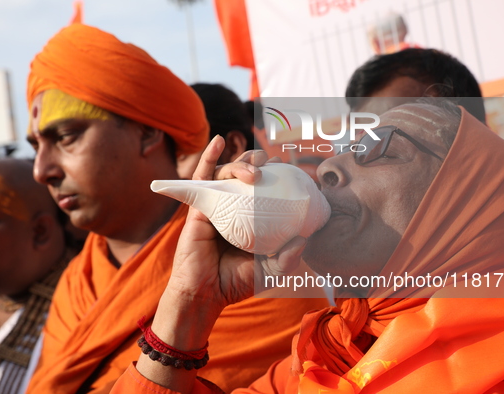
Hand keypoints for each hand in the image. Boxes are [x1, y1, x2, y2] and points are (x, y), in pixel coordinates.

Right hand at [168, 136, 305, 311]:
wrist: (207, 293)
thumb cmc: (237, 282)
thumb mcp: (271, 270)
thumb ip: (288, 258)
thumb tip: (304, 238)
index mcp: (251, 217)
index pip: (264, 188)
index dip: (276, 174)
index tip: (291, 170)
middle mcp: (233, 207)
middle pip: (245, 174)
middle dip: (258, 161)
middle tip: (272, 163)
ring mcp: (215, 205)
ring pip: (227, 172)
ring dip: (240, 164)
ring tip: (254, 170)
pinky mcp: (199, 206)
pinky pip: (202, 176)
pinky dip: (209, 156)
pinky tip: (219, 141)